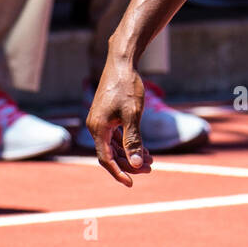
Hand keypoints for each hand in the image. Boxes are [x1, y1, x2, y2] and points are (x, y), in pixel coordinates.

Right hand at [87, 54, 152, 186]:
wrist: (122, 63)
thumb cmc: (127, 87)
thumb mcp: (133, 115)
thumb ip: (134, 140)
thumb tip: (137, 164)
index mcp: (98, 128)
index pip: (106, 159)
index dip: (118, 173)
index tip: (131, 184)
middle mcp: (96, 127)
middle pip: (111, 154)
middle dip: (130, 163)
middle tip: (151, 168)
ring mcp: (101, 121)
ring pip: (114, 146)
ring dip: (131, 154)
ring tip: (151, 159)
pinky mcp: (107, 116)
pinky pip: (116, 136)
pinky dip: (128, 143)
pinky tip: (144, 148)